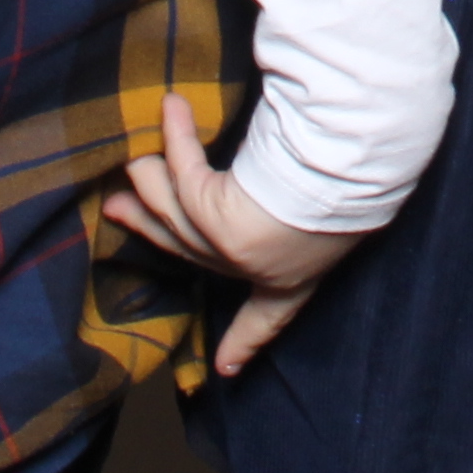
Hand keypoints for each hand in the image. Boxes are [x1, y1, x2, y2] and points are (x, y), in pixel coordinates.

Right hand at [101, 90, 366, 374]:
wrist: (351, 178)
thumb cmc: (358, 188)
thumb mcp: (340, 211)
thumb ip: (308, 209)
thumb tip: (294, 174)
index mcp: (294, 281)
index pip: (267, 317)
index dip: (244, 342)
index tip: (226, 369)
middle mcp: (257, 271)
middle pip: (190, 250)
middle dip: (149, 227)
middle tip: (114, 207)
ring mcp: (229, 248)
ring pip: (174, 212)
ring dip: (149, 179)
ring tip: (131, 153)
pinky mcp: (213, 218)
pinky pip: (185, 171)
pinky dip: (178, 135)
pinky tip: (173, 103)